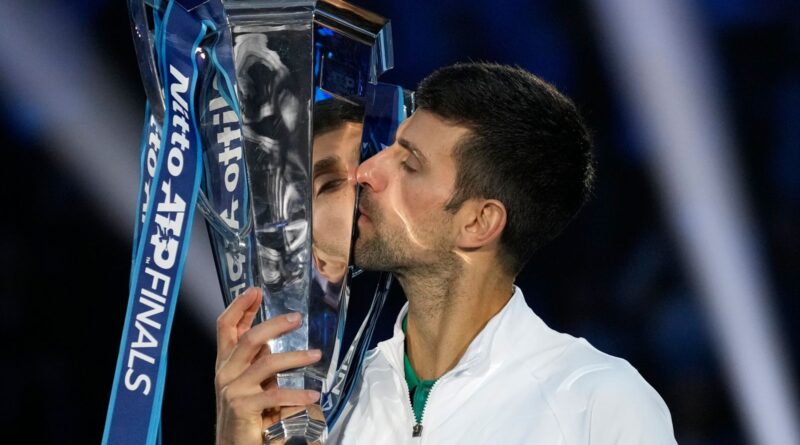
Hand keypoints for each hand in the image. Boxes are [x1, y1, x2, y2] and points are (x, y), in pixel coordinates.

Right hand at [215, 288, 321, 444]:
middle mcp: (224, 372)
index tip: (255, 290)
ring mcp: (232, 390)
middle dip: (274, 325)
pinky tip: (313, 395)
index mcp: (224, 363)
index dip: (239, 306)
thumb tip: (273, 341)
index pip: (225, 326)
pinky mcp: (243, 407)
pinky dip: (297, 395)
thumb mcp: (251, 382)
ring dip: (295, 358)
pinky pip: (275, 395)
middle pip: (248, 339)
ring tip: (316, 355)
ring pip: (266, 363)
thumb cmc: (246, 413)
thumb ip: (258, 362)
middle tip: (297, 318)